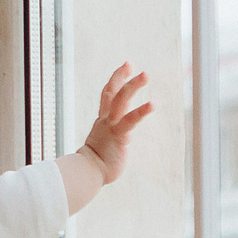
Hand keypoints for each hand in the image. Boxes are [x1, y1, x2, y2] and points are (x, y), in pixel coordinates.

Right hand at [81, 63, 153, 181]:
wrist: (86, 174)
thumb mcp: (101, 146)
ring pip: (121, 100)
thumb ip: (107, 139)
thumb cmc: (94, 165)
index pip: (108, 95)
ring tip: (145, 74)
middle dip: (121, 77)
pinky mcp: (119, 136)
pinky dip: (142, 111)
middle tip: (130, 63)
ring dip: (132, 86)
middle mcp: (106, 120)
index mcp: (103, 121)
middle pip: (112, 93)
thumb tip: (109, 143)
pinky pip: (130, 120)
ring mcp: (111, 126)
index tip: (126, 66)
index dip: (116, 79)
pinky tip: (152, 103)